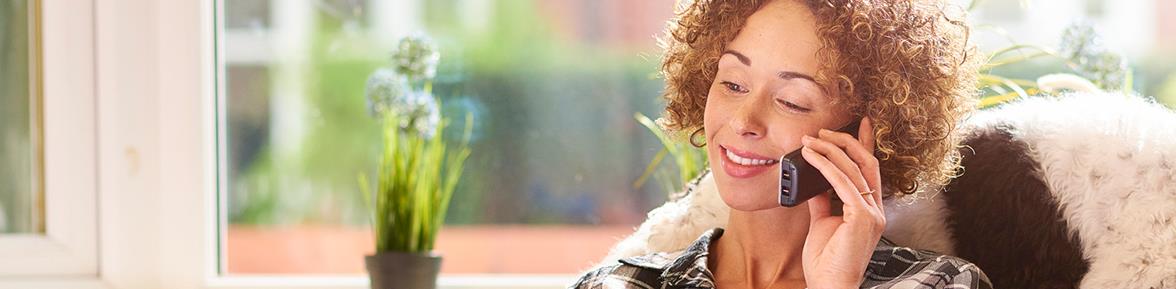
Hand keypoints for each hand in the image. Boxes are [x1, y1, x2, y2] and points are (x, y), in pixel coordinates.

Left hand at [798, 117, 886, 288]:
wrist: (830, 285)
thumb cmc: (826, 261)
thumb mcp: (822, 223)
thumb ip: (822, 201)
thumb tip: (814, 182)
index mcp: (869, 210)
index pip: (869, 169)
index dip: (866, 143)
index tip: (860, 122)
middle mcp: (876, 209)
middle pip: (866, 163)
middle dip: (846, 141)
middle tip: (823, 130)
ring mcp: (872, 214)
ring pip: (855, 169)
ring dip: (830, 150)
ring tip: (809, 141)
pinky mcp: (863, 218)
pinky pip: (843, 183)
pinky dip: (826, 166)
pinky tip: (811, 157)